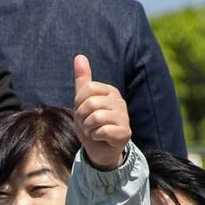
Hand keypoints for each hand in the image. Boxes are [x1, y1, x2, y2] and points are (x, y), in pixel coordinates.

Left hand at [71, 55, 129, 170]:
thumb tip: (79, 56)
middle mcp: (119, 101)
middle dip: (82, 118)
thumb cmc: (90, 123)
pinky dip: (95, 136)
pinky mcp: (125, 132)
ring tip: (92, 131)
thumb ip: (82, 80)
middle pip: (90, 104)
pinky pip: (102, 131)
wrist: (99, 149)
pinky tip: (100, 138)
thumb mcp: (82, 102)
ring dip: (88, 128)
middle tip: (86, 124)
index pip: (87, 90)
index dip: (78, 104)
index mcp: (110, 91)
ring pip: (96, 117)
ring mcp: (124, 116)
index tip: (82, 112)